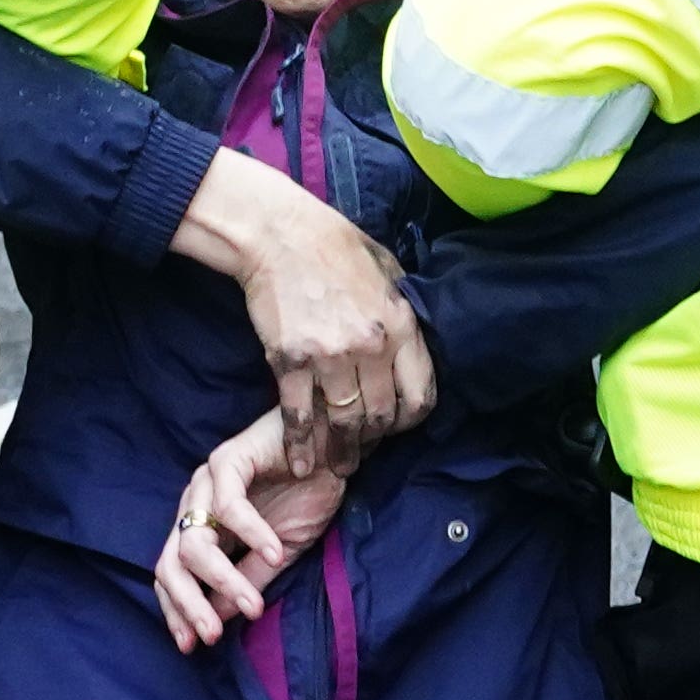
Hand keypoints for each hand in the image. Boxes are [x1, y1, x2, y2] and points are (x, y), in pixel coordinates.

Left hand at [152, 412, 350, 652]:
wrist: (334, 443)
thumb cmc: (307, 492)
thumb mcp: (278, 552)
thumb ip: (247, 580)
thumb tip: (220, 618)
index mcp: (203, 526)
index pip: (172, 574)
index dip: (177, 610)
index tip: (192, 646)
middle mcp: (196, 503)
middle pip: (171, 563)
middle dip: (189, 605)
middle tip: (212, 636)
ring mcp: (207, 481)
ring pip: (194, 542)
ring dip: (223, 580)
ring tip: (253, 606)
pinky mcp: (228, 459)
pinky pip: (228, 507)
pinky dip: (251, 535)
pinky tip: (275, 553)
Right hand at [169, 148, 434, 475]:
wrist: (278, 233)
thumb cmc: (333, 244)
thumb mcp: (387, 269)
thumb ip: (403, 307)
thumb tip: (414, 334)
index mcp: (400, 324)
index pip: (420, 394)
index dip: (409, 420)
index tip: (396, 427)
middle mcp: (370, 345)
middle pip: (381, 416)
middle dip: (372, 441)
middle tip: (362, 453)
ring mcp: (330, 355)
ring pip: (343, 423)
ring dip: (340, 451)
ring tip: (335, 465)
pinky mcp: (290, 360)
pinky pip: (299, 414)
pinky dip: (299, 443)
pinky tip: (298, 461)